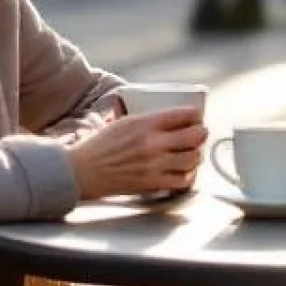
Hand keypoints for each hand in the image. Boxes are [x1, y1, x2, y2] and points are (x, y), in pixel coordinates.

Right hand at [64, 107, 206, 199]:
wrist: (83, 171)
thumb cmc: (97, 147)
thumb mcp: (117, 121)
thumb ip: (134, 114)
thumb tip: (135, 102)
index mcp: (145, 123)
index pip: (184, 114)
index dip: (195, 114)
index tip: (196, 116)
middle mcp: (154, 143)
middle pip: (195, 136)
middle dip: (202, 134)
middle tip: (201, 133)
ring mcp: (155, 164)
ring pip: (193, 159)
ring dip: (197, 155)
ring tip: (195, 153)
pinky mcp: (153, 183)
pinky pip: (182, 180)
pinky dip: (188, 176)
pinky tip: (185, 172)